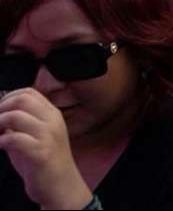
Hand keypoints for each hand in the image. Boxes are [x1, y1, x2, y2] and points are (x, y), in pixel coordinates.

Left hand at [0, 90, 91, 208]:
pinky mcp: (41, 153)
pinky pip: (14, 139)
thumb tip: (2, 112)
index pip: (28, 92)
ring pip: (15, 116)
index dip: (7, 98)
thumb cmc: (44, 161)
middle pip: (21, 99)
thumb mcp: (36, 136)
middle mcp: (52, 121)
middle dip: (0, 109)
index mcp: (52, 114)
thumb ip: (23, 122)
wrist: (60, 185)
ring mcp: (48, 136)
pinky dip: (0, 141)